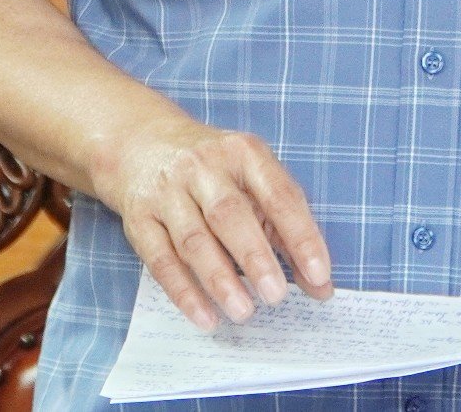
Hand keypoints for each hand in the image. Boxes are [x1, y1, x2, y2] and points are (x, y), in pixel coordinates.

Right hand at [95, 116, 335, 329]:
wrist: (143, 144)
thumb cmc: (215, 172)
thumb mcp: (254, 182)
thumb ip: (288, 233)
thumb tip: (320, 286)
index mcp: (244, 153)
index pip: (278, 194)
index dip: (300, 235)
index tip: (318, 274)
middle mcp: (203, 167)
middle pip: (229, 214)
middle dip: (254, 257)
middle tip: (276, 295)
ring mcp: (167, 191)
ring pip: (193, 240)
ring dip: (219, 280)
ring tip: (243, 311)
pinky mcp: (139, 218)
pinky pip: (161, 260)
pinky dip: (184, 292)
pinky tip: (205, 316)